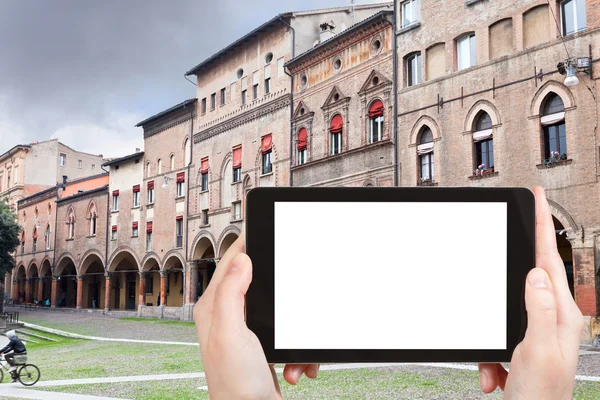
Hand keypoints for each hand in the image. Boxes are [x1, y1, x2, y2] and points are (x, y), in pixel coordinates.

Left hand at [194, 234, 318, 398]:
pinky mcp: (262, 345)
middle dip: (280, 291)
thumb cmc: (235, 386)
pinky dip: (296, 350)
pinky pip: (287, 333)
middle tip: (292, 288)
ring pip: (278, 308)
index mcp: (214, 309)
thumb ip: (231, 294)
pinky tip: (295, 366)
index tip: (262, 230)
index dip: (246, 245)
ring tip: (291, 353)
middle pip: (257, 282)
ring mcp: (246, 331)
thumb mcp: (231, 333)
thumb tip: (241, 260)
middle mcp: (227, 317)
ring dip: (292, 328)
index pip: (229, 263)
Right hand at [478, 187, 582, 398]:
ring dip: (491, 342)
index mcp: (562, 315)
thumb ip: (538, 308)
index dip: (543, 226)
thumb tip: (535, 273)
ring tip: (496, 371)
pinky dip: (489, 360)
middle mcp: (553, 320)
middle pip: (527, 278)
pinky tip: (495, 378)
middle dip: (506, 272)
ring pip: (504, 311)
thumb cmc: (541, 398)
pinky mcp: (522, 347)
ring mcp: (538, 333)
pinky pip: (496, 338)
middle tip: (510, 237)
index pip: (549, 260)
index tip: (537, 198)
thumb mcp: (537, 350)